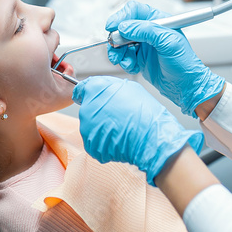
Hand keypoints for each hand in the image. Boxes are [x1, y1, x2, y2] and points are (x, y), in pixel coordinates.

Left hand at [72, 76, 203, 185]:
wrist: (151, 137)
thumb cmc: (144, 111)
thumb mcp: (129, 87)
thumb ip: (108, 86)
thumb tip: (100, 88)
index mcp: (94, 90)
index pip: (80, 91)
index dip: (88, 95)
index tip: (93, 100)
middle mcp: (87, 108)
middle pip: (88, 110)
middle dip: (99, 113)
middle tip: (117, 117)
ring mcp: (87, 128)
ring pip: (91, 128)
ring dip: (102, 129)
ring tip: (121, 129)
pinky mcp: (91, 145)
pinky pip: (95, 143)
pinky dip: (105, 143)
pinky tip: (119, 140)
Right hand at [105, 1, 224, 117]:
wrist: (185, 86)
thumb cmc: (184, 63)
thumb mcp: (168, 42)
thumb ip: (146, 31)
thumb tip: (125, 27)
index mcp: (158, 21)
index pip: (134, 11)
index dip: (121, 17)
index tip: (112, 26)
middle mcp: (149, 31)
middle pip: (123, 27)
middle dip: (116, 38)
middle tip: (116, 48)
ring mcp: (143, 45)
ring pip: (120, 43)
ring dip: (118, 52)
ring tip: (125, 61)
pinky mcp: (139, 58)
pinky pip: (123, 56)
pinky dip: (124, 62)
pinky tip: (133, 67)